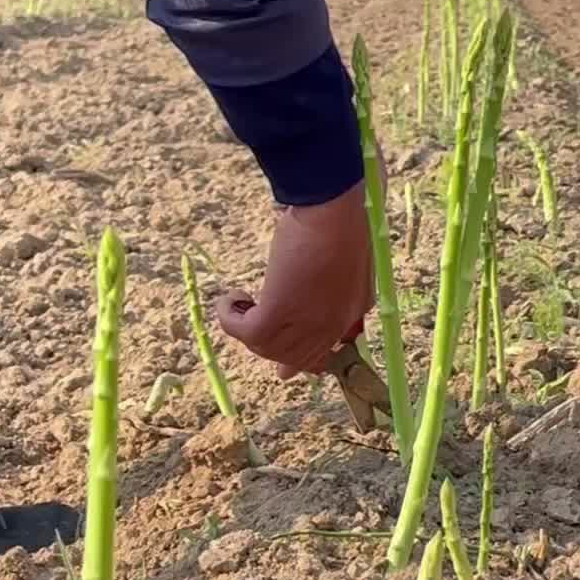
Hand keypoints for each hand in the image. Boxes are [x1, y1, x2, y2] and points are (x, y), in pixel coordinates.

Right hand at [216, 180, 373, 377]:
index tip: (283, 371)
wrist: (333, 207)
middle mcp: (329, 327)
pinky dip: (228, 316)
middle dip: (265, 343)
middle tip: (244, 320)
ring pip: (264, 347)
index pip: (326, 354)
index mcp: (351, 311)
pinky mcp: (275, 314)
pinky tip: (229, 296)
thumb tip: (314, 275)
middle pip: (291, 356)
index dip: (302, 363)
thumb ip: (339, 275)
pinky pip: (242, 331)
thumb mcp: (351, 254)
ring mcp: (305, 324)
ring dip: (243, 325)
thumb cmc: (344, 215)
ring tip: (238, 299)